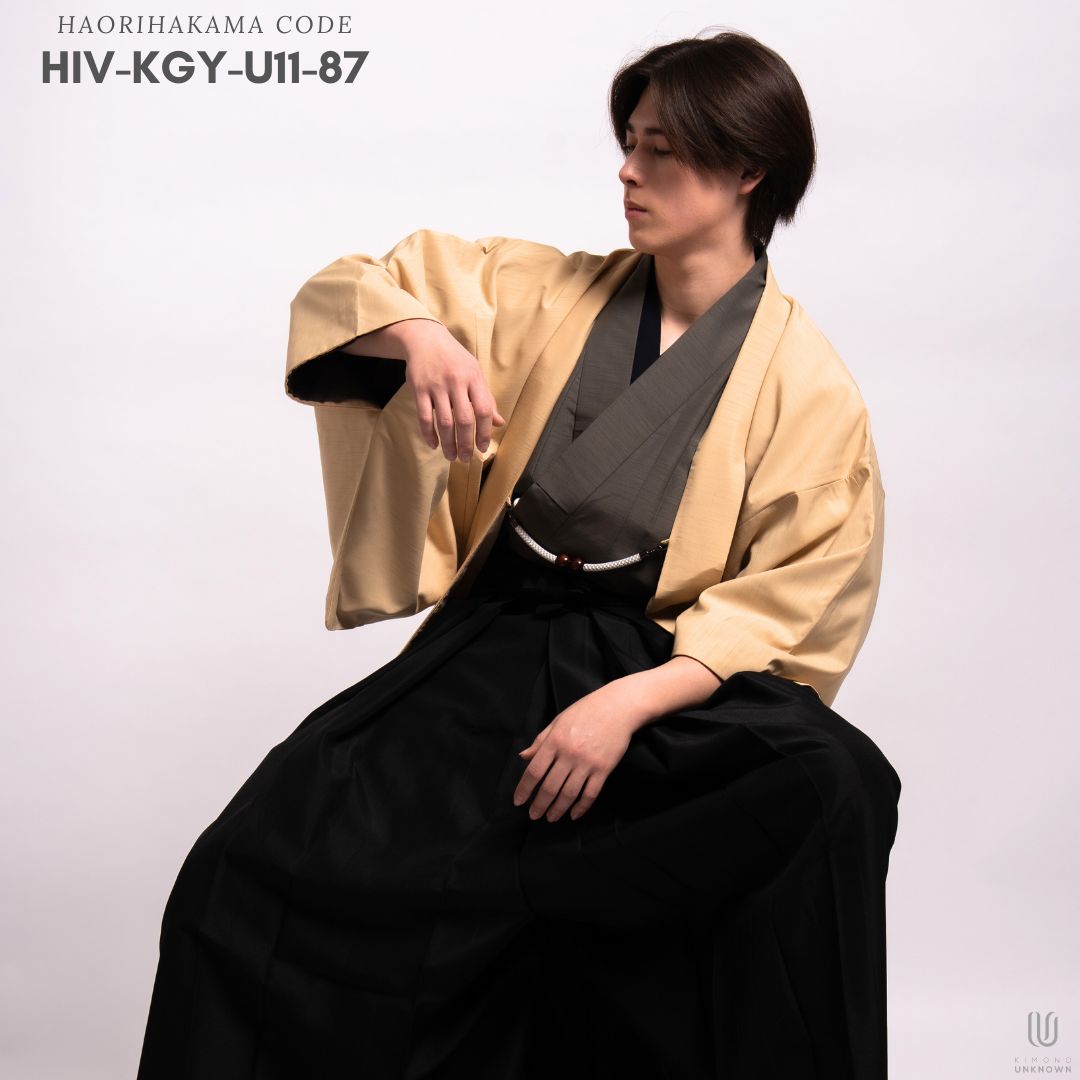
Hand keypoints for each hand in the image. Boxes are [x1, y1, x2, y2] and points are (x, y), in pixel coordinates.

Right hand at [399, 320, 505, 461]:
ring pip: (444, 422)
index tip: (482, 448)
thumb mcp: (474, 373)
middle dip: (466, 443)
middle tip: (465, 459)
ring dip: (448, 443)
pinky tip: (433, 444)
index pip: (483, 410)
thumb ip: (486, 398)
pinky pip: (423, 417)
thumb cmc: (454, 359)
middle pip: (464, 420)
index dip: (485, 432)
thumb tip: (499, 423)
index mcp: (474, 378)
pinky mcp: (419, 388)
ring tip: (451, 456)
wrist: (425, 339)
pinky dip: (428, 434)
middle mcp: (456, 382)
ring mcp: (436, 385)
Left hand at [512, 678, 649, 822]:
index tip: (518, 801)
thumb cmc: (586, 711)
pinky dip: (581, 807)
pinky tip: (573, 814)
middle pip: (550, 787)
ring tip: (550, 818)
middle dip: (539, 805)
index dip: (524, 789)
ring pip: (569, 794)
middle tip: (533, 815)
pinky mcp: (604, 769)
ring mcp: (587, 763)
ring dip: (557, 810)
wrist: (618, 707)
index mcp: (555, 741)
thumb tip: (523, 757)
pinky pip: (590, 794)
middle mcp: (569, 754)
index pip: (534, 771)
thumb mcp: (558, 721)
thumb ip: (540, 741)